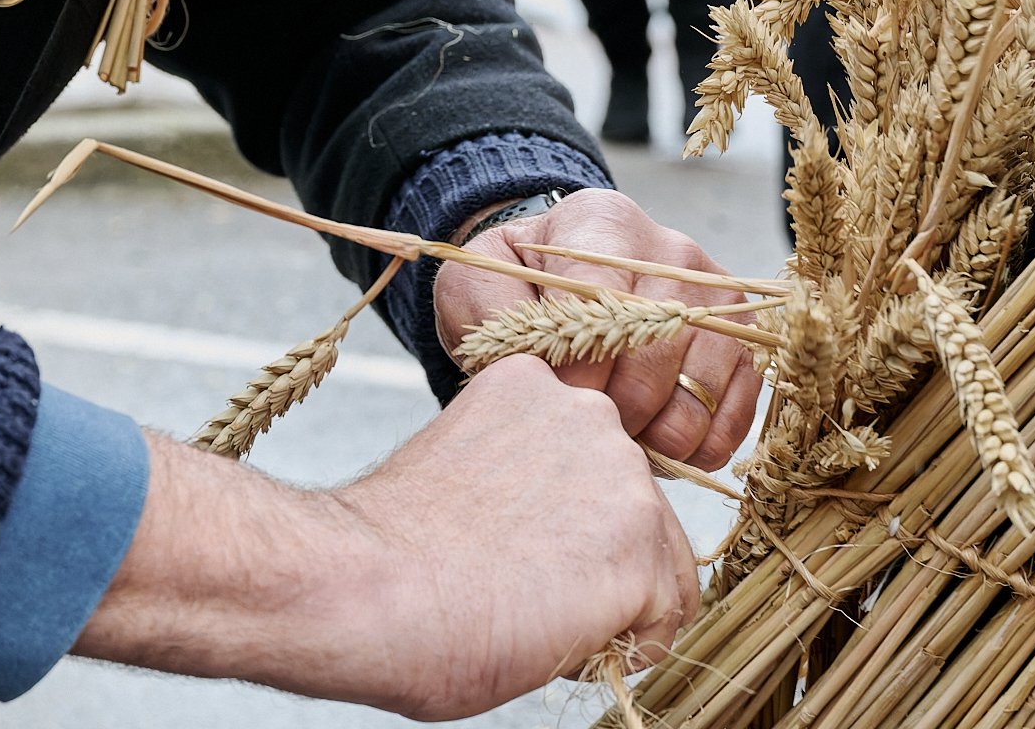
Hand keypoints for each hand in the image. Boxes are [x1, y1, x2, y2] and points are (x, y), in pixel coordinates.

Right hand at [76, 360, 698, 715]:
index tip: (515, 553)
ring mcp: (624, 479)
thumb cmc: (391, 546)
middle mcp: (592, 413)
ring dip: (617, 602)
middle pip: (633, 505)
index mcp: (537, 384)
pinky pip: (665, 621)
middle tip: (527, 593)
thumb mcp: (463, 466)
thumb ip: (520, 471)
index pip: (590, 460)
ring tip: (539, 619)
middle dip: (598, 558)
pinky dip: (627, 648)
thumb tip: (551, 525)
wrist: (369, 586)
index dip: (563, 523)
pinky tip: (561, 644)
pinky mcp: (640, 551)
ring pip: (660, 562)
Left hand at [434, 188, 759, 472]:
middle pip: (654, 355)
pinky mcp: (741, 338)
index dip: (575, 366)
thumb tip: (540, 367)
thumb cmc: (518, 286)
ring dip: (659, 436)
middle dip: (614, 412)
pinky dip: (702, 443)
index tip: (555, 398)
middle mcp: (669, 249)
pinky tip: (661, 444)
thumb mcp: (477, 282)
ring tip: (620, 437)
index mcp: (601, 222)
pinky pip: (736, 409)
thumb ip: (491, 311)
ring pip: (699, 389)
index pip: (600, 303)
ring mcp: (712, 294)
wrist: (560, 276)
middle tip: (583, 429)